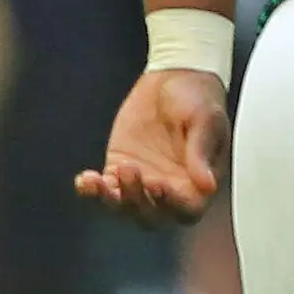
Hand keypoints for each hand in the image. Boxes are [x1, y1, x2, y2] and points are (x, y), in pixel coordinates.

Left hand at [77, 68, 231, 225]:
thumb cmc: (198, 97)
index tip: (160, 186)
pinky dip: (92, 190)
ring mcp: (143, 179)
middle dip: (137, 203)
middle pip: (152, 216)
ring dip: (111, 199)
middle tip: (131, 172)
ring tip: (99, 179)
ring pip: (124, 207)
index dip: (173, 206)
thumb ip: (202, 151)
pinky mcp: (120, 166)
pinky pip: (104, 188)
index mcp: (197, 181)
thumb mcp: (206, 119)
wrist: (174, 77)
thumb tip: (208, 185)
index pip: (187, 209)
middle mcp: (171, 187)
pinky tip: (86, 180)